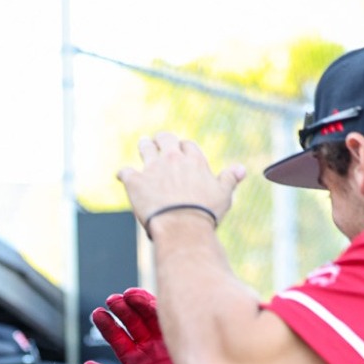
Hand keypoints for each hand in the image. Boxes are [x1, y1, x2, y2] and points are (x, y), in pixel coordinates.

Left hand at [83, 289, 217, 363]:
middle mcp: (147, 347)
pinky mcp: (180, 341)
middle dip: (121, 309)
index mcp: (134, 359)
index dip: (107, 325)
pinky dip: (157, 309)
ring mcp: (163, 342)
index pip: (117, 337)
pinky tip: (147, 300)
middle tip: (112, 300)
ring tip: (127, 295)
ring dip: (137, 304)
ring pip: (148, 317)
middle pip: (132, 322)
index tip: (98, 313)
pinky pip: (167, 321)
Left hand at [118, 132, 244, 233]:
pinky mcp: (135, 182)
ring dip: (144, 145)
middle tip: (158, 141)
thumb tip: (241, 169)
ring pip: (145, 147)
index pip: (187, 145)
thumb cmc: (205, 213)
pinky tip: (122, 176)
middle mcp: (172, 159)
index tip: (181, 151)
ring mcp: (152, 168)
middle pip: (165, 138)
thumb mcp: (224, 195)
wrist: (182, 225)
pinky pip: (125, 171)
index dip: (183, 147)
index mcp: (194, 160)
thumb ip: (230, 179)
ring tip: (143, 144)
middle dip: (162, 139)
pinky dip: (123, 173)